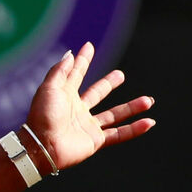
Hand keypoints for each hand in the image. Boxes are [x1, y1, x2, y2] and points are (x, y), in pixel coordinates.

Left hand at [25, 42, 155, 170]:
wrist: (43, 146)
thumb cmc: (42, 116)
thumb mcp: (49, 88)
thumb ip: (60, 70)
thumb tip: (71, 53)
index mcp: (64, 95)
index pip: (76, 74)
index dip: (83, 60)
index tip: (88, 46)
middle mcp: (77, 109)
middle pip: (97, 94)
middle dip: (108, 84)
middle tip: (120, 75)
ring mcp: (87, 125)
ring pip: (114, 114)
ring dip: (131, 107)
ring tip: (149, 100)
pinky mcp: (95, 140)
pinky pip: (119, 134)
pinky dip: (134, 129)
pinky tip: (149, 122)